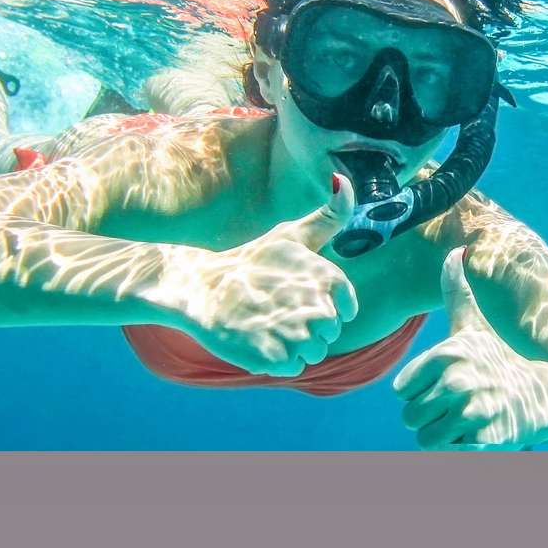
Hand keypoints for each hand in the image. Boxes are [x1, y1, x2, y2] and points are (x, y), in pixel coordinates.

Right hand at [140, 175, 359, 375]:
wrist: (201, 287)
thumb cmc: (251, 260)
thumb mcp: (292, 234)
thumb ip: (329, 215)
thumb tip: (346, 180)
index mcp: (328, 278)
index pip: (346, 309)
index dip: (324, 306)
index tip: (297, 296)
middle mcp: (318, 308)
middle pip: (329, 334)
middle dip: (306, 327)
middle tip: (275, 308)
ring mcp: (297, 335)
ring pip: (314, 353)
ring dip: (293, 345)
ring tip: (266, 323)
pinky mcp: (276, 359)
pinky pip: (294, 368)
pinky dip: (277, 360)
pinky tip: (258, 338)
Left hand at [391, 248, 547, 448]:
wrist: (544, 393)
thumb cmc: (498, 358)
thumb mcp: (474, 325)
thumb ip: (456, 290)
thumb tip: (455, 250)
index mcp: (446, 354)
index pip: (403, 391)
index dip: (423, 392)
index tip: (448, 383)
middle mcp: (457, 381)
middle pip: (411, 418)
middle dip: (432, 417)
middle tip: (460, 405)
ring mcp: (472, 412)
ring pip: (426, 439)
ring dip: (444, 435)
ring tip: (467, 419)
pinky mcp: (485, 440)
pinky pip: (448, 454)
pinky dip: (460, 450)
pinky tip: (480, 434)